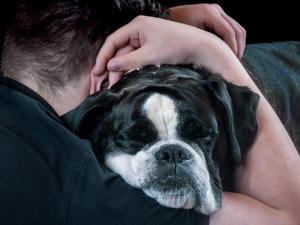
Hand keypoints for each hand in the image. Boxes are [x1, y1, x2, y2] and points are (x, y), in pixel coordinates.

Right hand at [90, 15, 229, 92]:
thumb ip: (128, 61)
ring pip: (127, 54)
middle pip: (118, 49)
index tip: (96, 72)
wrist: (200, 47)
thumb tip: (109, 67)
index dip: (103, 57)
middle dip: (111, 66)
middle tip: (104, 82)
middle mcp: (139, 29)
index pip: (112, 41)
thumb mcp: (151, 56)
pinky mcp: (151, 46)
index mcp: (136, 25)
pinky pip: (136, 56)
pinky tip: (125, 78)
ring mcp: (145, 38)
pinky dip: (131, 67)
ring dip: (121, 69)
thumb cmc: (177, 47)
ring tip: (114, 84)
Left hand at [169, 4, 245, 58]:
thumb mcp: (189, 38)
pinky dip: (233, 40)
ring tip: (234, 58)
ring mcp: (217, 11)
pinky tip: (229, 52)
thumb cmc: (174, 30)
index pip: (228, 32)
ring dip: (238, 44)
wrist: (167, 19)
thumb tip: (219, 58)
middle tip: (236, 62)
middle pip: (237, 29)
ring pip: (237, 28)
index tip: (232, 61)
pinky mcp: (216, 16)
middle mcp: (215, 9)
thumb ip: (204, 45)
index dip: (233, 48)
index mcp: (209, 13)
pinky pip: (230, 28)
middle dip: (239, 47)